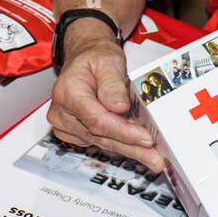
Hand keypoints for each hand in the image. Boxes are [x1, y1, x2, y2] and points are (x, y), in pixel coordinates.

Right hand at [48, 35, 164, 171]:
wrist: (86, 57)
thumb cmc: (96, 58)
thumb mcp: (108, 61)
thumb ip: (112, 84)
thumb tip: (118, 107)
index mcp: (67, 93)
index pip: (98, 120)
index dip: (123, 132)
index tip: (146, 138)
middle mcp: (62, 113)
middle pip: (100, 136)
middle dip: (131, 148)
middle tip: (155, 158)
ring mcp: (66, 125)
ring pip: (101, 142)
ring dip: (129, 150)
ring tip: (153, 157)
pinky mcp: (74, 132)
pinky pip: (99, 141)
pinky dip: (121, 144)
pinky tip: (138, 148)